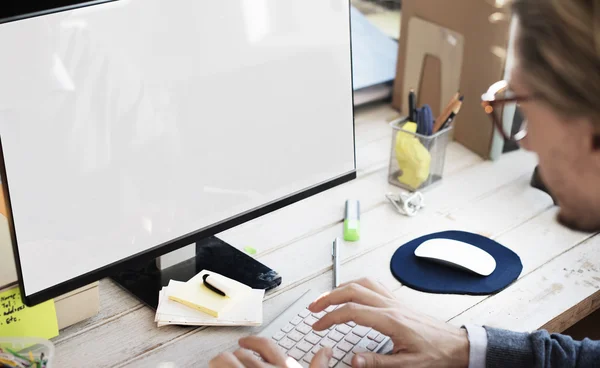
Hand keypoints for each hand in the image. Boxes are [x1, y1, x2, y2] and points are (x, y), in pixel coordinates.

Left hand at [209, 336, 332, 367]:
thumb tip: (326, 351)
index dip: (252, 342)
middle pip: (242, 353)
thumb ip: (318, 367)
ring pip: (224, 360)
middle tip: (233, 364)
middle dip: (235, 357)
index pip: (265, 346)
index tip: (243, 342)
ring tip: (220, 367)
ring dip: (221, 363)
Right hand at [308, 278, 469, 367]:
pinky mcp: (398, 302)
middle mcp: (391, 306)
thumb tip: (353, 360)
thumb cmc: (436, 354)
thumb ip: (378, 362)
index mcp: (391, 320)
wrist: (457, 345)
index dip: (330, 317)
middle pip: (352, 290)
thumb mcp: (407, 365)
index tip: (318, 325)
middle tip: (313, 307)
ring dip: (341, 288)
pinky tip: (351, 291)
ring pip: (362, 283)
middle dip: (329, 297)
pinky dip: (356, 285)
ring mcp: (394, 301)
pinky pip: (373, 285)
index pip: (352, 311)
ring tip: (326, 298)